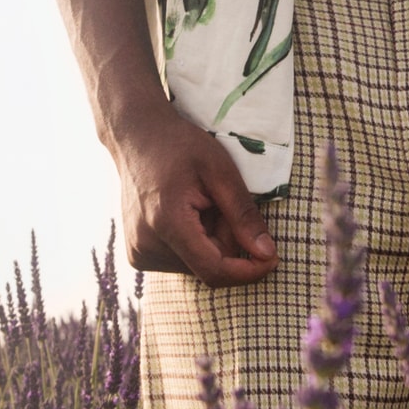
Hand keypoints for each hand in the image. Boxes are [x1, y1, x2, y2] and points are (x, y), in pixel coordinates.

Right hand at [109, 106, 278, 285]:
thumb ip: (243, 215)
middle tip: (221, 202)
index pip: (214, 270)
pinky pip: (181, 260)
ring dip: (211, 240)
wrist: (137, 136)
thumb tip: (267, 255)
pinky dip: (195, 241)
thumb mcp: (220, 171)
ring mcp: (139, 252)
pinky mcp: (138, 253)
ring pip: (197, 264)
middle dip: (228, 241)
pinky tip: (187, 212)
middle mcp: (146, 246)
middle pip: (208, 266)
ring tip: (202, 203)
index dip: (248, 271)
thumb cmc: (180, 146)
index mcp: (167, 223)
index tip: (272, 258)